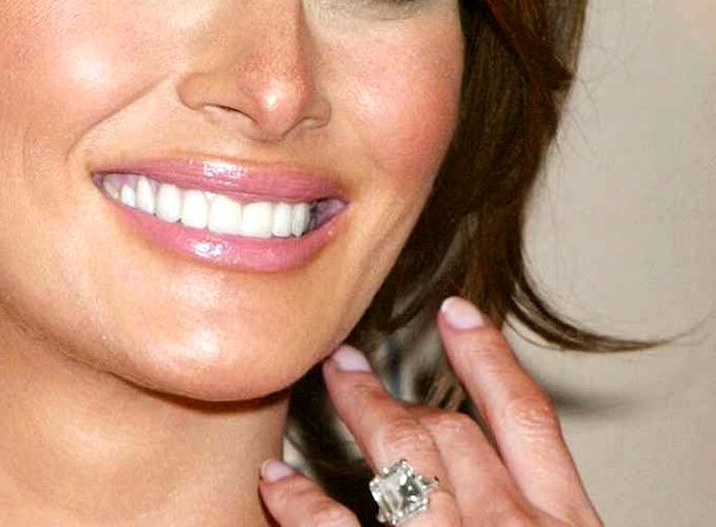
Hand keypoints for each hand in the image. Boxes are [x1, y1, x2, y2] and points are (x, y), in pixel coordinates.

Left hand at [258, 296, 603, 525]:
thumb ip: (543, 523)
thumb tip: (508, 497)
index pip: (527, 418)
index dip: (489, 357)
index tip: (457, 313)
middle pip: (453, 430)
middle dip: (403, 391)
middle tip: (355, 360)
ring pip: (401, 451)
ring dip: (360, 405)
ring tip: (331, 375)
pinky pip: (334, 524)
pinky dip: (300, 498)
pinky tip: (276, 480)